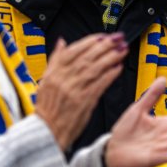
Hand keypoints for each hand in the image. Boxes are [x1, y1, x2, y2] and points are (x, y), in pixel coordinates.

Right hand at [34, 33, 127, 150]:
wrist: (47, 130)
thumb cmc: (47, 108)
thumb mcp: (45, 80)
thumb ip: (55, 60)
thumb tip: (61, 42)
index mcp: (54, 72)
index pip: (74, 50)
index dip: (90, 41)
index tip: (102, 36)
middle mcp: (64, 79)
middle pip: (87, 57)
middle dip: (105, 46)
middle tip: (118, 39)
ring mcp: (74, 89)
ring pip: (95, 68)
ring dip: (111, 57)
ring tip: (122, 50)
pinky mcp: (84, 101)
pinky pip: (100, 84)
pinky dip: (110, 75)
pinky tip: (118, 68)